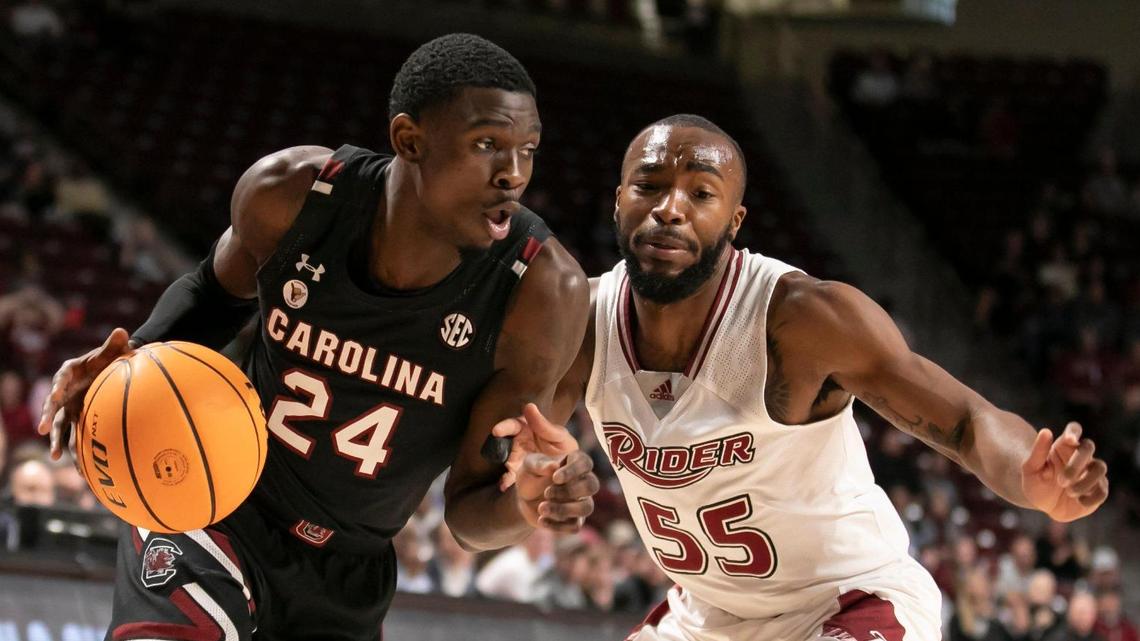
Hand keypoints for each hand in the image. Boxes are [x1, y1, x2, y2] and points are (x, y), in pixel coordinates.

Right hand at [38, 328, 134, 459]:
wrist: (116, 367)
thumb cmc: (114, 357)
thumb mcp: (115, 349)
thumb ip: (116, 343)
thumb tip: (121, 332)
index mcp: (70, 371)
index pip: (60, 379)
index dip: (57, 388)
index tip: (54, 397)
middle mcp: (65, 390)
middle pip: (54, 405)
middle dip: (48, 417)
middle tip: (44, 430)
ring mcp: (69, 406)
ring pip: (61, 425)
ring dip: (58, 440)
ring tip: (56, 457)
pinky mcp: (77, 417)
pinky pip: (74, 435)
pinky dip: (75, 449)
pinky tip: (80, 468)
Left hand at [493, 403, 598, 531]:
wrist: (521, 493)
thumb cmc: (529, 466)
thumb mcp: (528, 447)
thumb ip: (532, 429)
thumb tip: (535, 422)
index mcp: (576, 460)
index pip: (585, 463)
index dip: (573, 472)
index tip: (554, 477)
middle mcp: (583, 480)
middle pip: (591, 486)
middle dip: (569, 492)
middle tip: (545, 492)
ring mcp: (580, 500)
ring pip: (586, 508)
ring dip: (564, 510)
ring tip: (541, 508)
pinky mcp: (573, 519)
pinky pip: (575, 526)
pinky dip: (558, 525)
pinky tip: (541, 520)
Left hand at [1021, 422, 1108, 521]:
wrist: (1042, 504)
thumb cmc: (1035, 482)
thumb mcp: (1030, 469)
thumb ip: (1037, 452)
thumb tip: (1046, 431)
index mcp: (1063, 446)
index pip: (1074, 429)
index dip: (1074, 431)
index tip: (1069, 439)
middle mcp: (1080, 456)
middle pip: (1088, 447)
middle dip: (1076, 463)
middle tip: (1061, 481)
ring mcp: (1091, 472)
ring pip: (1100, 467)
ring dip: (1086, 481)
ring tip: (1069, 492)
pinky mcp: (1097, 490)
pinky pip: (1102, 491)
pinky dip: (1092, 497)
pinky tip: (1079, 501)